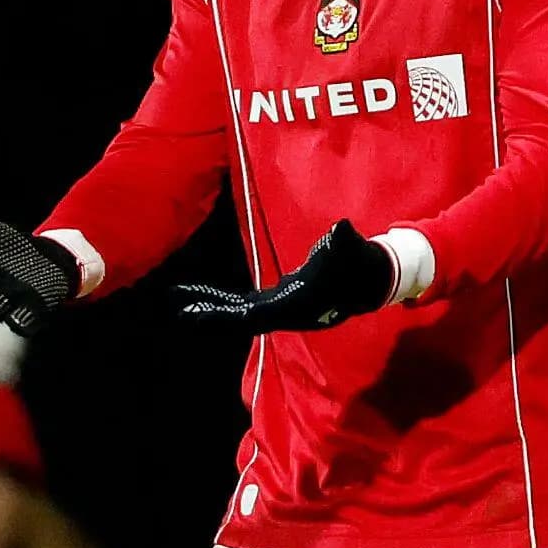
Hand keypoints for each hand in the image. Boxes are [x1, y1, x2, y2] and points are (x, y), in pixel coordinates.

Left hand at [175, 220, 392, 332]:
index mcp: (295, 304)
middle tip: (179, 311)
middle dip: (211, 315)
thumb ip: (344, 241)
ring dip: (211, 308)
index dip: (229, 314)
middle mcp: (283, 313)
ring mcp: (279, 310)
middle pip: (240, 319)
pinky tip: (203, 295)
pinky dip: (222, 301)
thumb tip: (341, 228)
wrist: (369, 279)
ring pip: (238, 314)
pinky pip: (243, 305)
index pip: (257, 314)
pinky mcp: (276, 302)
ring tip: (180, 303)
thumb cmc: (358, 262)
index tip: (204, 314)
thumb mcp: (352, 249)